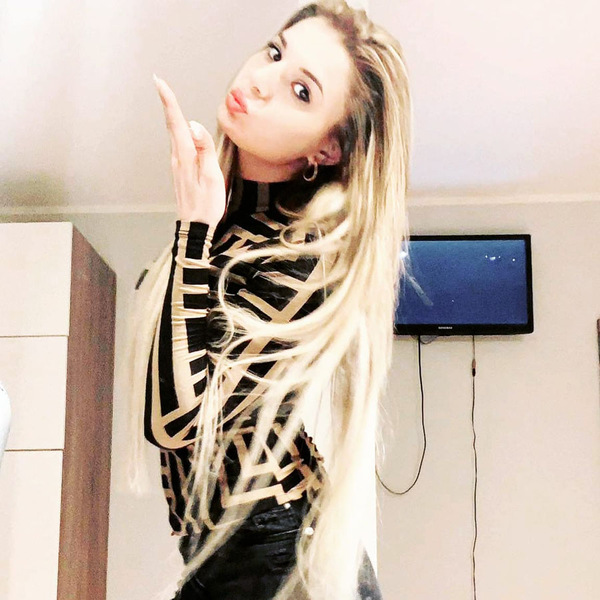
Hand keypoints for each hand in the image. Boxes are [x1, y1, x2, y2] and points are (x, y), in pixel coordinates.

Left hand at [153, 74, 225, 225]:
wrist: (195, 227)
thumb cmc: (207, 205)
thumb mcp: (212, 176)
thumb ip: (204, 149)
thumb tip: (194, 125)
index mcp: (185, 156)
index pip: (176, 123)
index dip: (169, 101)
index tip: (159, 82)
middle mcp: (177, 158)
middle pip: (172, 125)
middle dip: (167, 103)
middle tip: (160, 83)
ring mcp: (177, 165)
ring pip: (173, 134)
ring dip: (171, 116)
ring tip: (169, 99)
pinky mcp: (180, 171)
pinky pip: (177, 144)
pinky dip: (176, 131)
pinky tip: (180, 129)